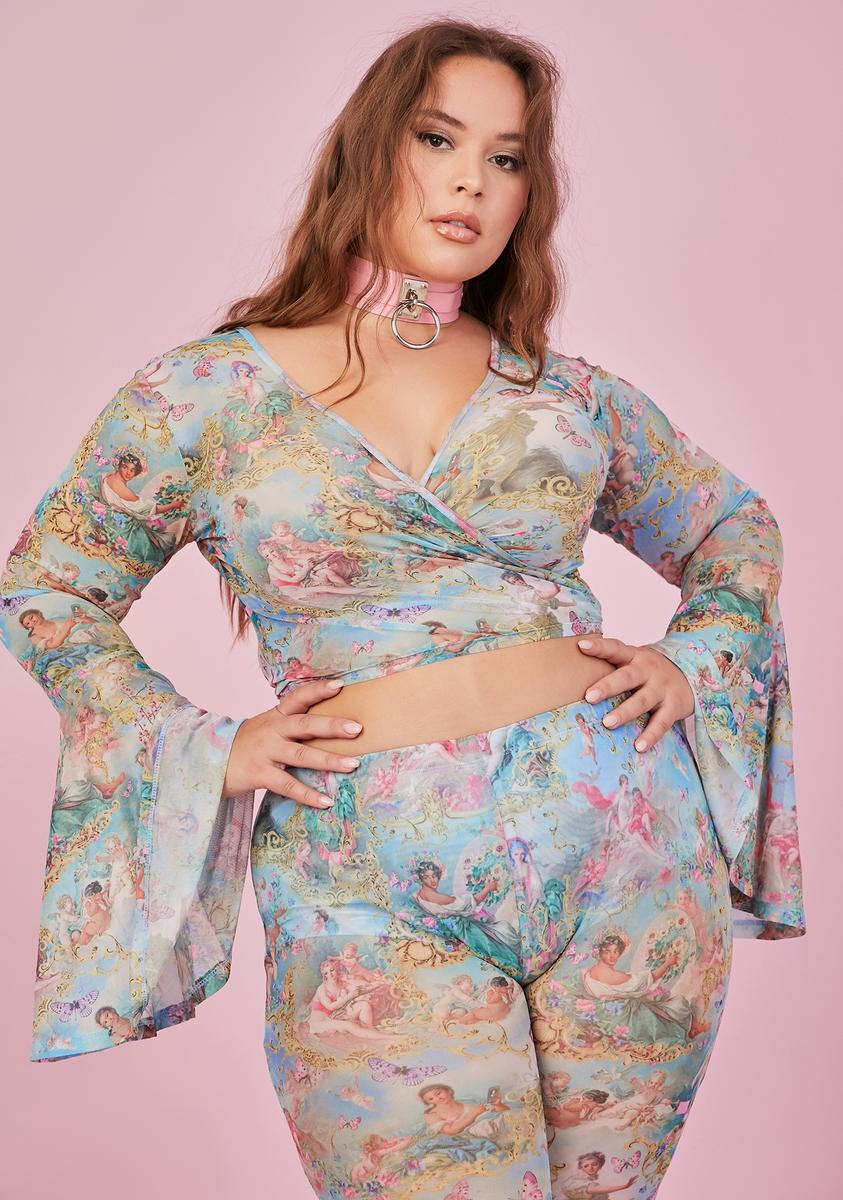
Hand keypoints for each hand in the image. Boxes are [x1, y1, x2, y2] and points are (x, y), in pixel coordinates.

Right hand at [223, 679, 362, 807]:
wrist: (207, 763)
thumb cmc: (245, 746)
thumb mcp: (266, 728)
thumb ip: (291, 725)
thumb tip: (329, 726)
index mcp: (275, 716)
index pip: (298, 697)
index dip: (318, 690)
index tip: (340, 685)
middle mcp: (272, 730)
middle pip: (305, 724)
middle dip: (332, 726)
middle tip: (357, 728)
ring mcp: (265, 752)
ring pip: (301, 754)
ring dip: (329, 760)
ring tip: (353, 764)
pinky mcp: (259, 774)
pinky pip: (288, 785)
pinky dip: (308, 794)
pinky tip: (326, 801)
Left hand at [576, 635, 694, 751]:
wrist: (692, 673)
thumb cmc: (649, 670)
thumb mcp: (634, 660)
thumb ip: (611, 663)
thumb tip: (572, 671)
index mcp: (635, 656)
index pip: (615, 648)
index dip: (599, 647)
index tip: (581, 646)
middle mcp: (648, 670)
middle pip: (627, 677)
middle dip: (608, 686)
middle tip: (590, 696)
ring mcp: (662, 688)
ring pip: (642, 701)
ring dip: (625, 712)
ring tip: (608, 722)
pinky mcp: (674, 706)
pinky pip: (662, 723)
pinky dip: (650, 735)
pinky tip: (639, 746)